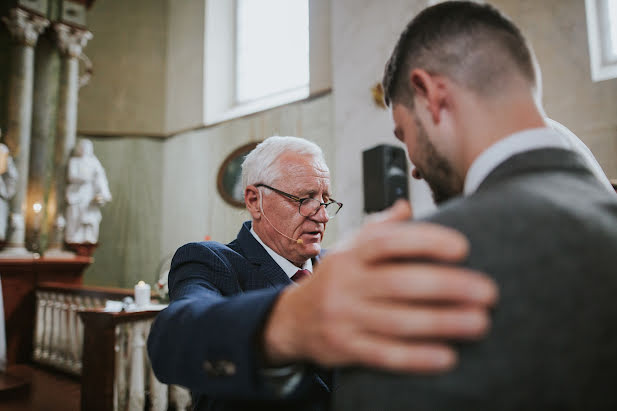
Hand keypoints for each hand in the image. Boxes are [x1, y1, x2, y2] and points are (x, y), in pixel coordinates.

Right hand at [262, 200, 497, 372]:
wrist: (293, 320)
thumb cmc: (335, 279)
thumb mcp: (349, 248)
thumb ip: (379, 229)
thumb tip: (407, 204)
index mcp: (351, 254)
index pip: (389, 242)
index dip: (426, 242)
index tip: (463, 248)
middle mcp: (346, 283)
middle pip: (400, 282)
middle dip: (448, 286)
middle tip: (488, 292)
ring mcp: (344, 317)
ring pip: (397, 321)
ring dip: (443, 322)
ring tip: (480, 322)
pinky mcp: (345, 348)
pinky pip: (385, 354)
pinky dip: (418, 357)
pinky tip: (448, 356)